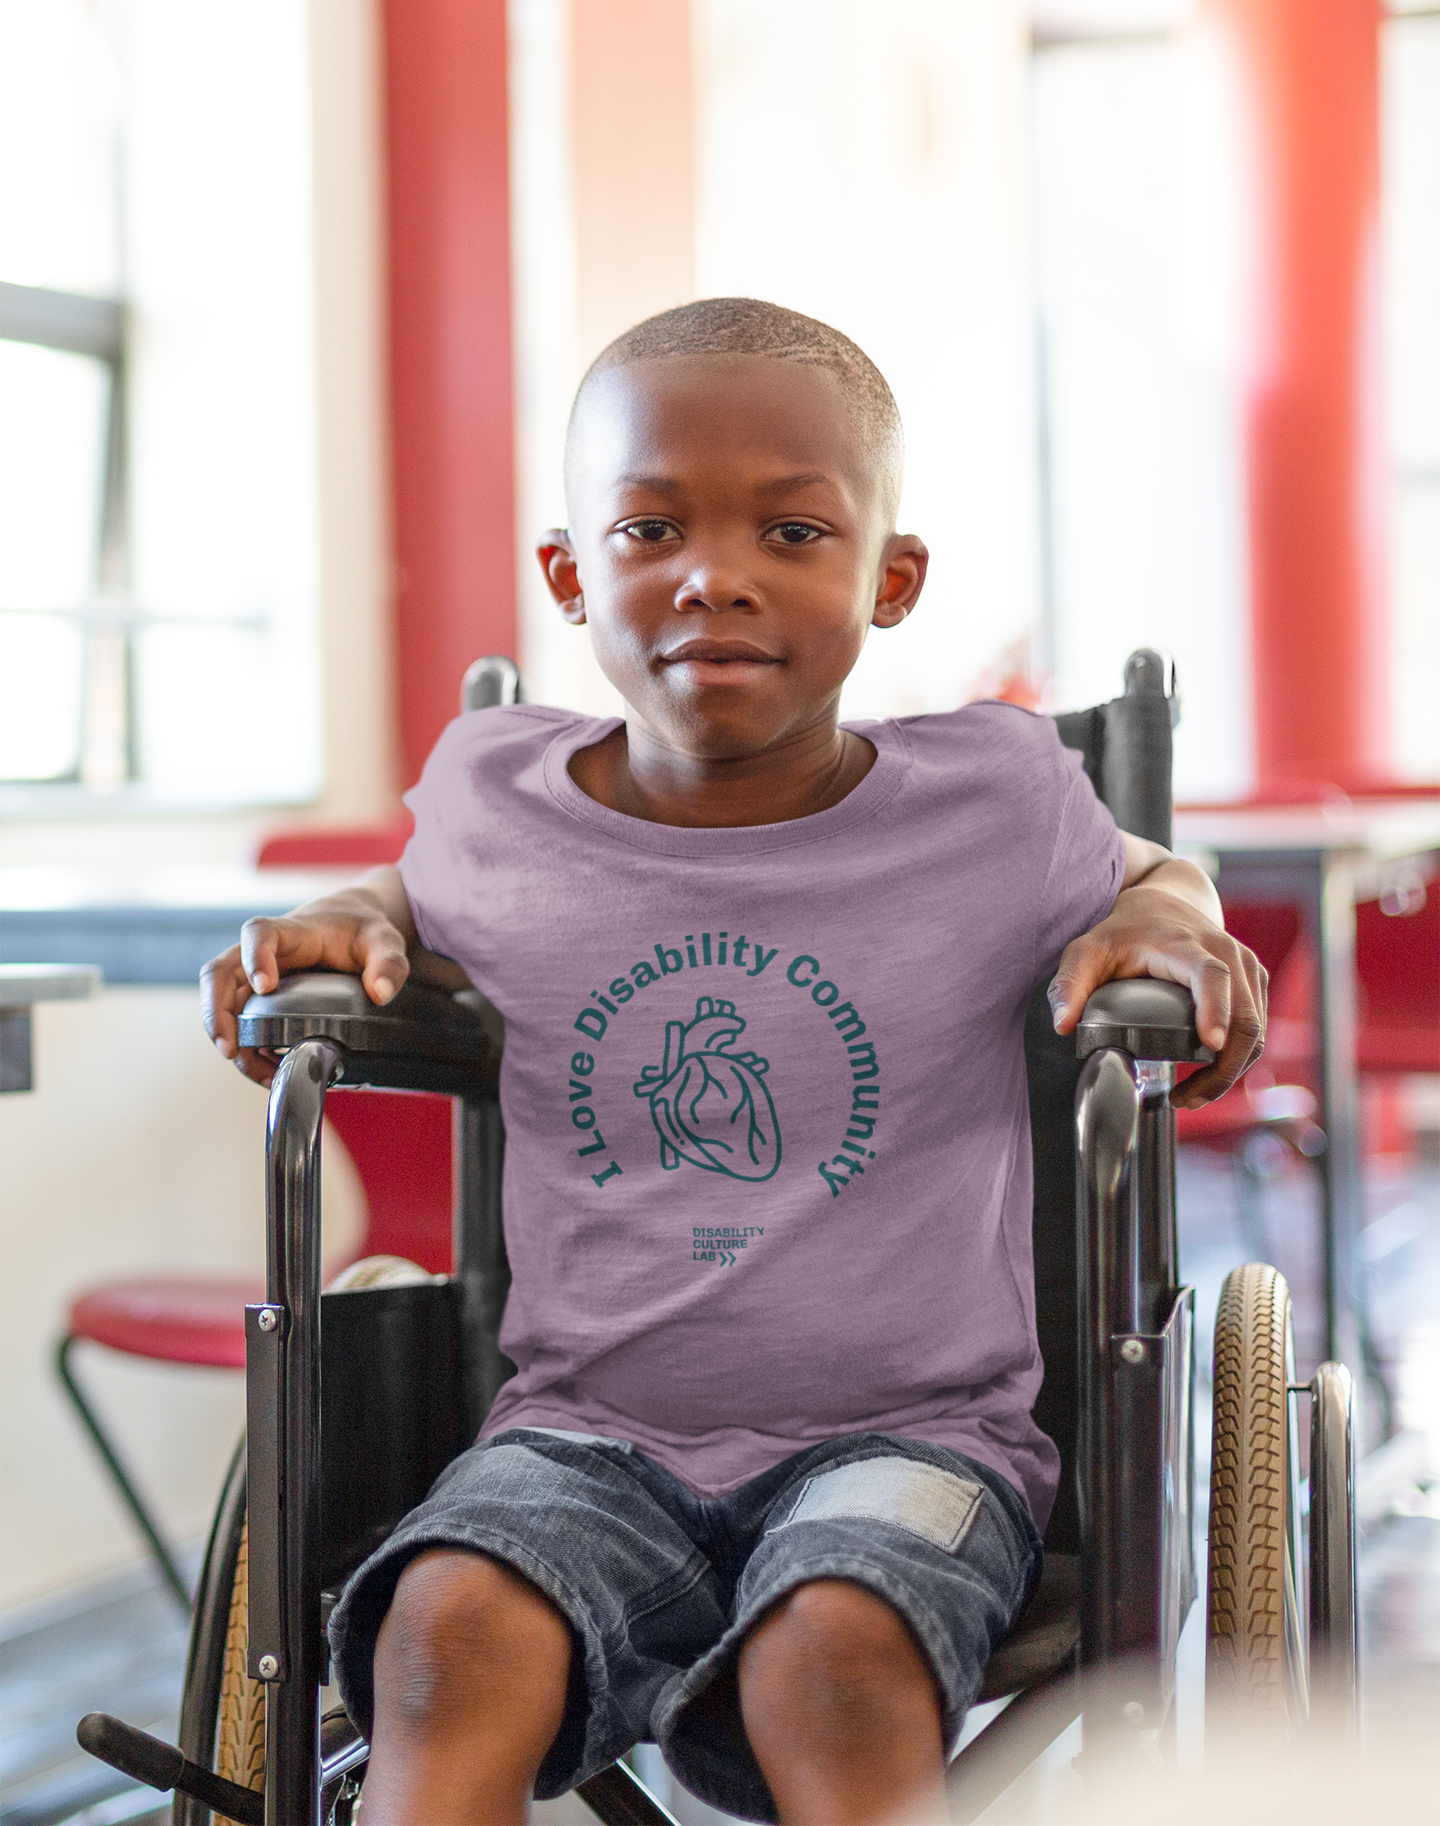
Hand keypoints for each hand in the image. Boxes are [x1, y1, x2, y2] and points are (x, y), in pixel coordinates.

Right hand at [201, 896, 409, 1085]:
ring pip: (222, 1000)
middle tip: (229, 1047)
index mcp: (292, 931)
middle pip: (220, 972)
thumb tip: (380, 993)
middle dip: (217, 1010)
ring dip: (227, 1036)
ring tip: (256, 1071)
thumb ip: (389, 962)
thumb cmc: (362, 931)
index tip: (265, 987)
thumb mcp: (385, 940)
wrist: (350, 926)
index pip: (259, 933)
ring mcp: (256, 975)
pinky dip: (246, 1049)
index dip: (255, 957)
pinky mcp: (260, 998)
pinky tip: (268, 1073)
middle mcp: (263, 952)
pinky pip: (239, 1021)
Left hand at [1047, 883, 1266, 1108]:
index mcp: (1185, 944)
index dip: (1215, 1009)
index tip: (1211, 1044)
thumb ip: (1070, 984)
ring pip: (1257, 1030)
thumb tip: (1062, 1025)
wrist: (1165, 902)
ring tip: (1193, 1096)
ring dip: (1232, 1071)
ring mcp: (1246, 967)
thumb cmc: (1124, 931)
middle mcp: (1226, 952)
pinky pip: (1258, 1028)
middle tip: (1186, 1098)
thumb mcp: (1087, 950)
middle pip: (1244, 1016)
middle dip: (1223, 1068)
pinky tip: (1209, 1077)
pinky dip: (1240, 1059)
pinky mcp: (1254, 981)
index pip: (1212, 975)